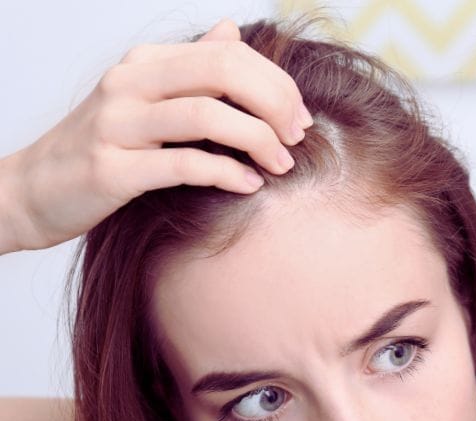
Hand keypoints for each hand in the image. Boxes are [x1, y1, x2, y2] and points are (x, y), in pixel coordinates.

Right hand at [1, 18, 312, 253]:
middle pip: (223, 72)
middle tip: (296, 138)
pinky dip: (228, 174)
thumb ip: (190, 67)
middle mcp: (129, 84)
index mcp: (144, 63)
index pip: (228, 53)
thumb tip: (232, 32)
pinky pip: (185, 165)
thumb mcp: (144, 98)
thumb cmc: (102, 148)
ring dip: (258, 141)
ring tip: (281, 165)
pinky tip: (250, 185)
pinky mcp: (112, 171)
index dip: (275, 83)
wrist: (33, 190)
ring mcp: (117, 125)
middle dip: (274, 104)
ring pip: (207, 116)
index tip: (299, 118)